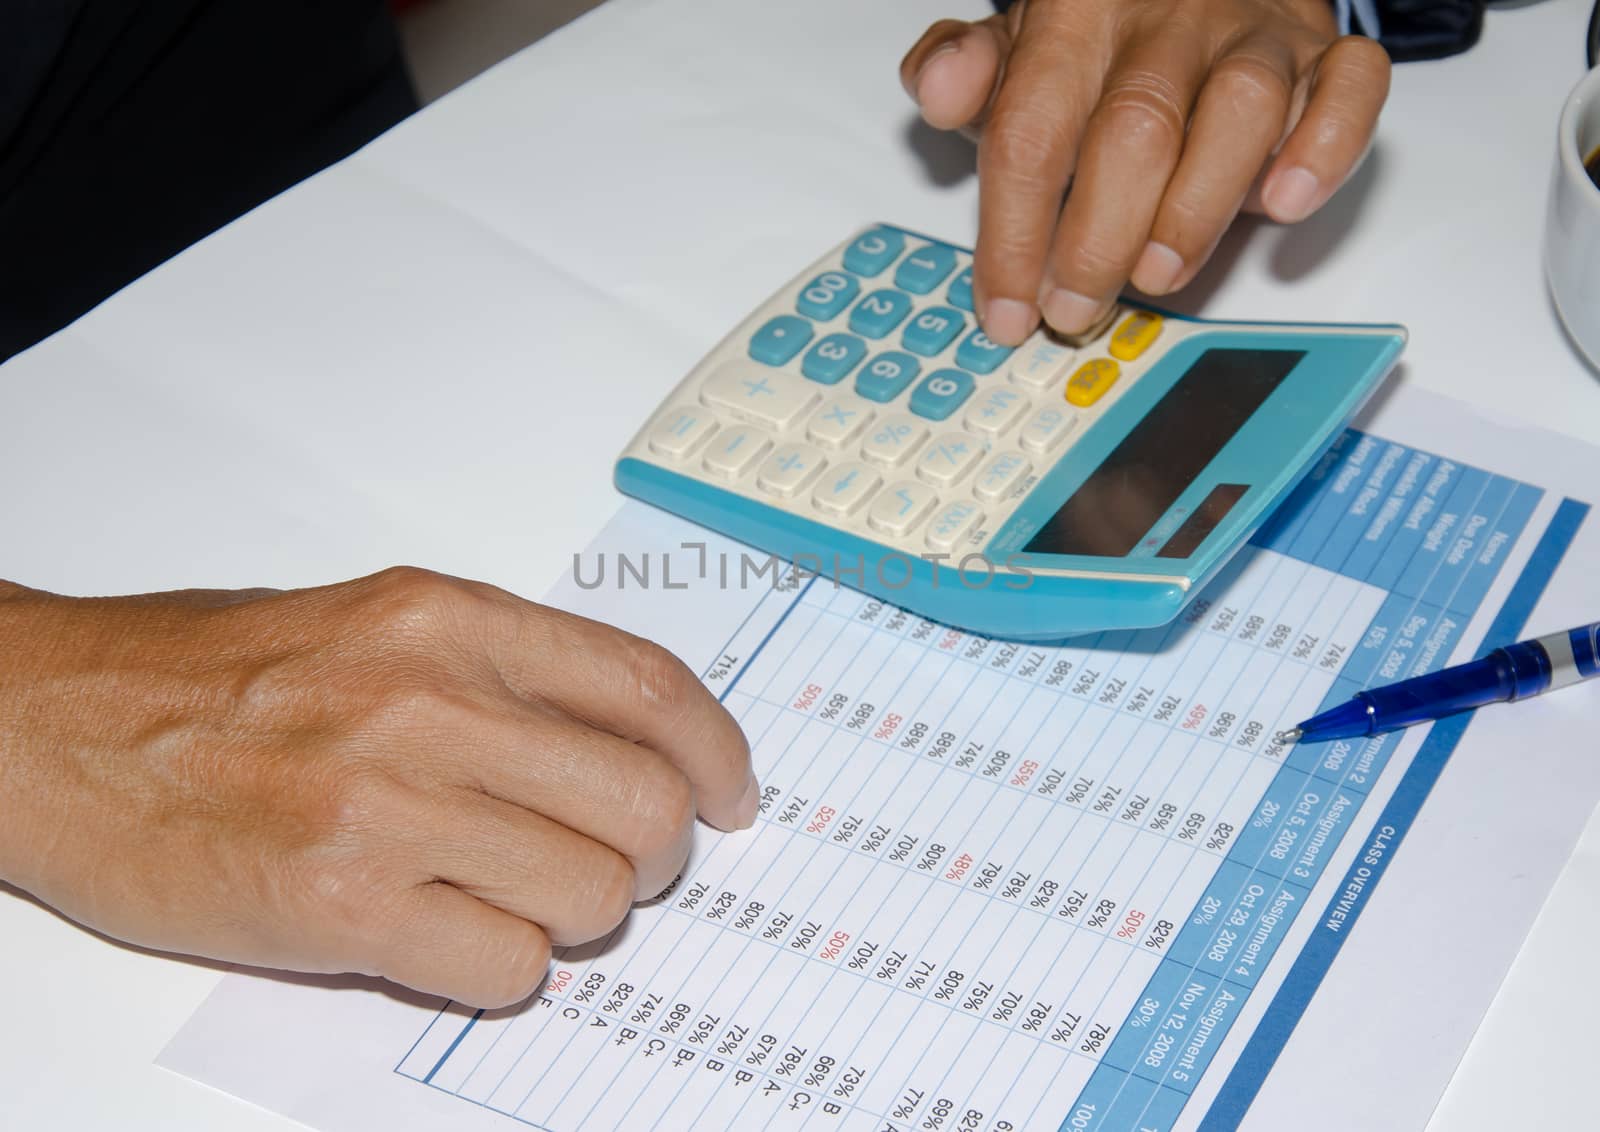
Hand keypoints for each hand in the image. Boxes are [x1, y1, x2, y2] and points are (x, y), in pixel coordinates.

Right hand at [0, 567, 755, 1006]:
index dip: (718, 752)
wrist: (52, 726)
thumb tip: (621, 739)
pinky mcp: (340, 904)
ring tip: (507, 896)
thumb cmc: (205, 677)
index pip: (648, 686)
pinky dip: (503, 969)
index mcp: (450, 620)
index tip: (732, 795)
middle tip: (617, 864)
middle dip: (656, 852)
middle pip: (643, 803)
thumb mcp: (374, 623)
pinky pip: (508, 968)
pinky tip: (447, 937)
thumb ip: (502, 669)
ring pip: (592, 894)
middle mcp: (432, 700)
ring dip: (574, 914)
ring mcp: (388, 804)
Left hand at [901, 0, 1390, 342]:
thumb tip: (937, 86)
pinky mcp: (1322, 50)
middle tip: (1075, 308)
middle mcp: (1168, 16)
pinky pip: (1349, 84)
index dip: (1011, 229)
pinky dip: (1326, 146)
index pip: (1033, 127)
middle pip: (1135, 129)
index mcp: (1077, 13)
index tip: (1005, 308)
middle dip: (1097, 238)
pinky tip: (1285, 203)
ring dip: (1198, 208)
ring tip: (1160, 273)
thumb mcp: (1018, 51)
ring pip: (1240, 111)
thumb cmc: (1103, 36)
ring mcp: (1251, 32)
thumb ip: (967, 71)